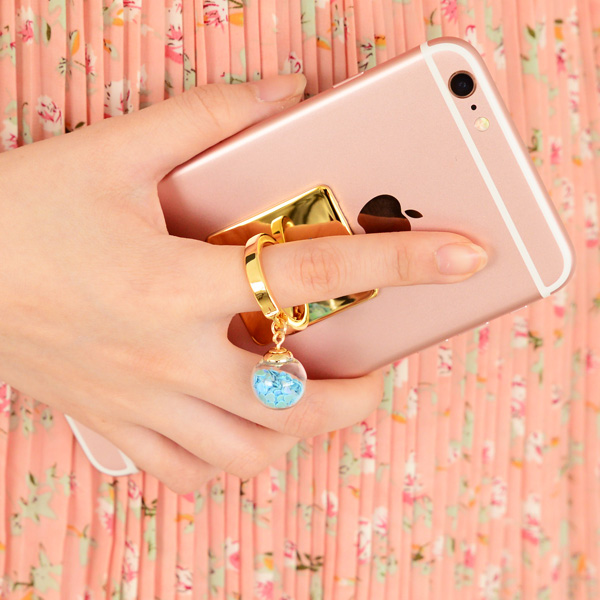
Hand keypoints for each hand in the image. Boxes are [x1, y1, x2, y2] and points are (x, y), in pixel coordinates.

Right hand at [0, 74, 486, 493]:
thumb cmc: (24, 212)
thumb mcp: (117, 151)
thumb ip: (214, 119)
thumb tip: (291, 91)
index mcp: (173, 283)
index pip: (314, 270)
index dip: (399, 259)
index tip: (463, 257)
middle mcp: (165, 355)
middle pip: (293, 402)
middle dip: (357, 395)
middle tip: (378, 372)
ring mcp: (141, 402)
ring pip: (245, 453)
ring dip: (297, 434)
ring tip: (315, 402)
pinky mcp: (116, 426)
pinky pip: (187, 475)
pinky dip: (231, 462)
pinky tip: (243, 429)